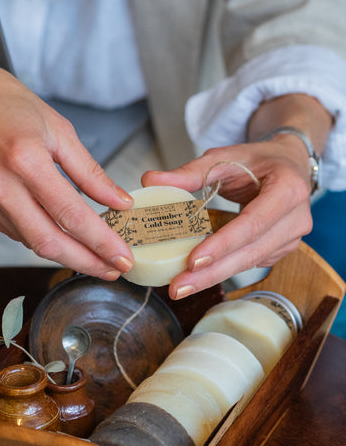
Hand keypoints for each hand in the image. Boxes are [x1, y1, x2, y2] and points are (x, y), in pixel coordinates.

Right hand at [0, 36, 133, 277]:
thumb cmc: (6, 102)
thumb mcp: (59, 130)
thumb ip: (91, 173)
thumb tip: (119, 202)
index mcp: (25, 159)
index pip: (72, 215)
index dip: (101, 242)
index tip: (122, 256)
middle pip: (48, 242)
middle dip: (86, 262)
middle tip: (112, 269)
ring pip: (30, 241)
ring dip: (65, 252)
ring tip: (92, 253)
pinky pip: (13, 230)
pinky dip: (40, 235)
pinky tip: (58, 233)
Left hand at [142, 138, 313, 298]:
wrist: (288, 164)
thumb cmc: (257, 160)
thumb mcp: (225, 157)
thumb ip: (189, 172)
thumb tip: (150, 180)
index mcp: (288, 189)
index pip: (252, 223)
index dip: (222, 244)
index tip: (193, 261)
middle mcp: (296, 218)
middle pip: (250, 252)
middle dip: (211, 273)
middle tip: (178, 287)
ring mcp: (292, 237)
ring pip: (250, 263)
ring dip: (215, 276)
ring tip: (182, 286)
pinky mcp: (283, 249)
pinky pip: (251, 262)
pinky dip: (225, 269)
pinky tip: (201, 276)